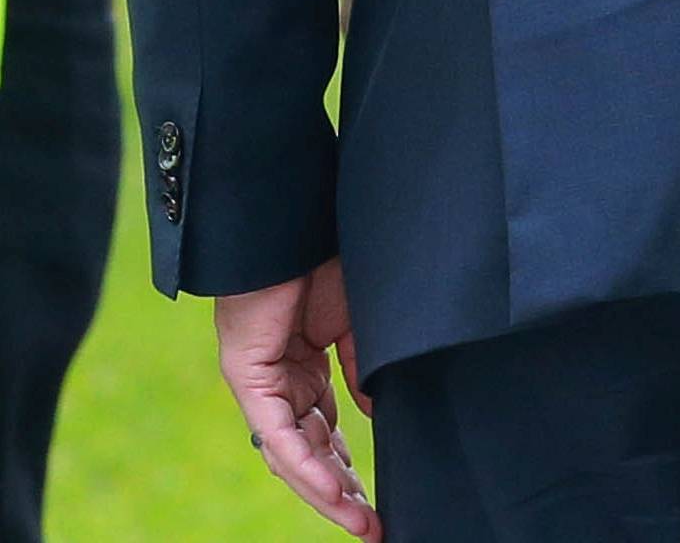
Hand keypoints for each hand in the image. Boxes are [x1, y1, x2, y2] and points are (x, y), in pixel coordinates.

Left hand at [216, 261, 378, 537]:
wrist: (295, 219)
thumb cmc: (325, 256)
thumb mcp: (356, 321)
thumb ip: (361, 370)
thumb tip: (376, 418)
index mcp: (305, 369)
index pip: (326, 434)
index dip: (350, 469)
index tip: (377, 501)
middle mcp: (280, 384)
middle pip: (310, 453)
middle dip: (341, 493)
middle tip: (373, 525)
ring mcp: (262, 383)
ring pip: (291, 455)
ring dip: (326, 491)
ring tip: (360, 521)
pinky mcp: (248, 376)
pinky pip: (277, 433)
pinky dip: (306, 463)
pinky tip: (334, 487)